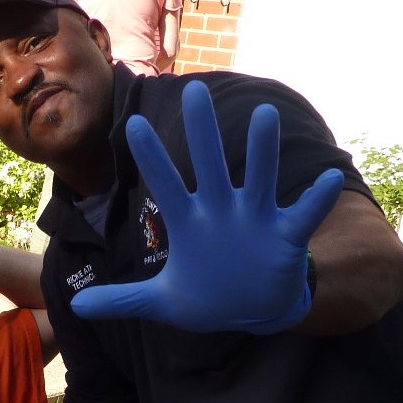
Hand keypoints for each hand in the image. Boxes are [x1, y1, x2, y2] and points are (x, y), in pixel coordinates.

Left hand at [71, 84, 344, 333]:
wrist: (253, 310)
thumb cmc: (208, 297)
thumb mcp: (162, 303)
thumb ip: (122, 300)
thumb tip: (75, 306)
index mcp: (190, 222)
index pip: (165, 184)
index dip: (152, 157)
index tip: (133, 125)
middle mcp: (222, 210)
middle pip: (209, 165)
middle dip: (202, 132)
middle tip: (194, 91)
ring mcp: (255, 219)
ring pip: (258, 178)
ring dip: (262, 151)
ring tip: (266, 116)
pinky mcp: (286, 236)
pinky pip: (304, 214)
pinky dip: (317, 199)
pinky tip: (328, 179)